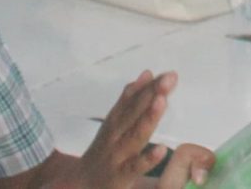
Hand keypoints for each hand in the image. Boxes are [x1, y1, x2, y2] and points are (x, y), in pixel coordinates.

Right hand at [70, 71, 203, 187]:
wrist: (80, 183)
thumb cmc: (104, 150)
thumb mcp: (113, 123)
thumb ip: (130, 99)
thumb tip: (148, 73)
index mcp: (115, 121)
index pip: (132, 99)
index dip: (148, 86)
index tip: (166, 73)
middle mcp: (116, 135)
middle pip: (134, 112)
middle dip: (151, 94)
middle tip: (169, 78)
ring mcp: (118, 155)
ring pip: (135, 135)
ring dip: (148, 118)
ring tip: (162, 101)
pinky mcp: (121, 175)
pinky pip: (135, 166)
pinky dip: (147, 159)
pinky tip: (161, 149)